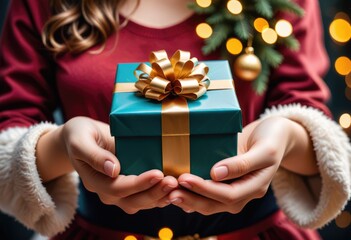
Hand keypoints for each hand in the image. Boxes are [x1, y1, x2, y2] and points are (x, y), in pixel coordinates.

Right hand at [40, 116, 177, 212]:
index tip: (158, 174)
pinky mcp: (132, 186)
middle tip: (173, 182)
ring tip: (178, 186)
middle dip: (155, 192)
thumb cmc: (79, 135)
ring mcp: (122, 191)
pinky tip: (177, 188)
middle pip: (134, 200)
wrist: (82, 138)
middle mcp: (109, 191)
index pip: (118, 188)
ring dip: (161, 196)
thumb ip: (94, 156)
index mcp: (95, 181)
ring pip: (143, 202)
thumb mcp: (81, 140)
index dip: (139, 184)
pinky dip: (162, 194)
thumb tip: (113, 169)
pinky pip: (148, 195)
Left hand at [168, 116, 314, 213]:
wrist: (274, 135)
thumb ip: (242, 163)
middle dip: (191, 199)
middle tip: (170, 192)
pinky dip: (192, 196)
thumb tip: (216, 174)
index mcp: (255, 187)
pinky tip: (176, 192)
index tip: (184, 178)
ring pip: (209, 203)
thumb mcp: (264, 149)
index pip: (228, 194)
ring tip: (168, 194)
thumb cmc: (272, 138)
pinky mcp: (225, 185)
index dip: (205, 189)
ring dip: (188, 200)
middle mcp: (244, 194)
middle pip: (215, 204)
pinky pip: (207, 196)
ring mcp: (234, 191)